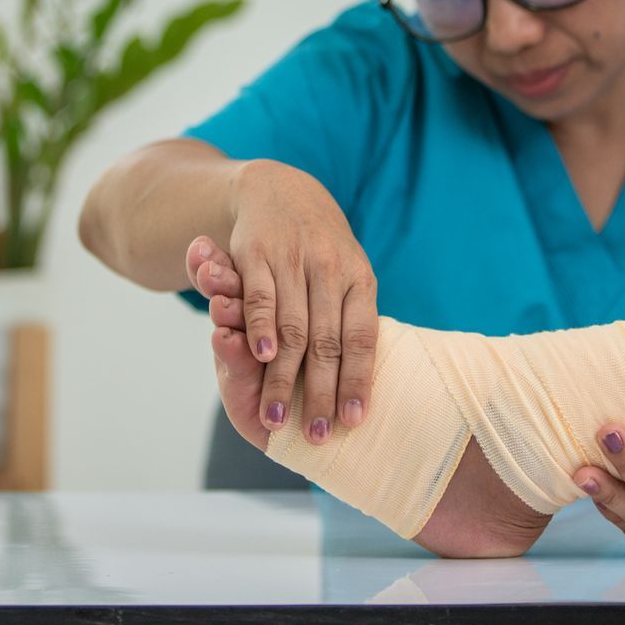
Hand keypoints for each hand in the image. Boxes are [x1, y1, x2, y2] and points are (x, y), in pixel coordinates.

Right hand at [187, 162, 378, 444]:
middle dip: (323, 393)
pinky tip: (259, 359)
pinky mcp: (258, 253)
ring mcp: (293, 260)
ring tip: (279, 418)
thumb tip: (367, 381)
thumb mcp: (347, 274)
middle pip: (328, 343)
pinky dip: (260, 329)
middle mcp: (331, 270)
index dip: (359, 381)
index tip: (355, 421)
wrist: (278, 188)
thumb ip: (353, 318)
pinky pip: (261, 297)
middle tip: (319, 436)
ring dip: (284, 378)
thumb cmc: (319, 248)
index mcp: (360, 279)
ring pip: (292, 328)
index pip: (363, 339)